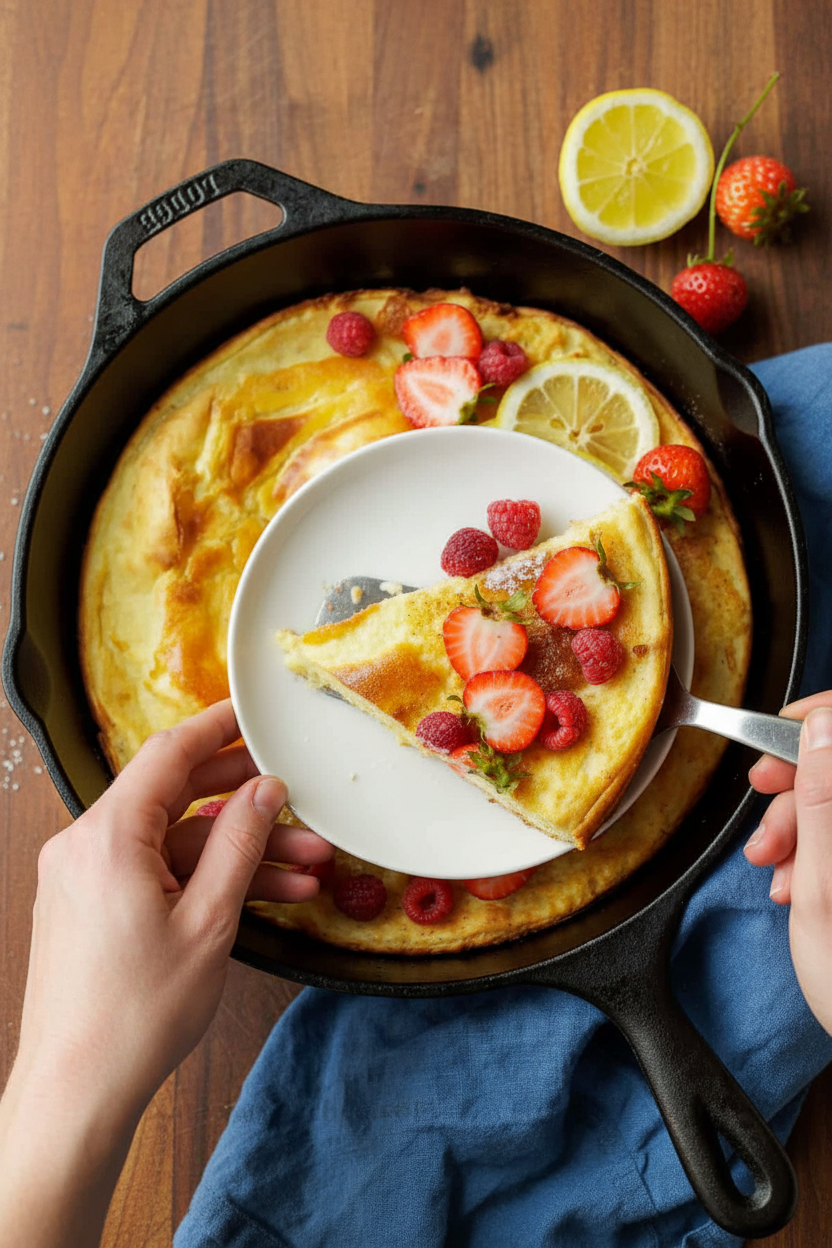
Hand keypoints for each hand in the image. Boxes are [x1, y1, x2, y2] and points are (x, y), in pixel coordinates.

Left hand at [0, 699, 331, 1247]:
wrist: (78, 1090)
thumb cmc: (135, 1016)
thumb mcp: (209, 921)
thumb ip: (240, 844)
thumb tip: (264, 789)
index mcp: (108, 837)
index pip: (169, 755)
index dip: (217, 728)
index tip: (253, 714)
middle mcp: (86, 845)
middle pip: (176, 798)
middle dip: (246, 804)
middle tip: (298, 799)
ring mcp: (85, 876)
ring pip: (174, 842)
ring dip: (238, 851)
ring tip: (305, 866)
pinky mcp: (90, 904)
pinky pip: (156, 871)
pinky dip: (205, 878)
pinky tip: (264, 893)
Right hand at [745, 692, 831, 1034]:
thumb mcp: (824, 886)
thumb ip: (822, 799)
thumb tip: (823, 727)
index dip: (816, 720)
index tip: (776, 737)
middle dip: (794, 782)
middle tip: (763, 806)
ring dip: (796, 825)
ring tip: (772, 867)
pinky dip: (812, 850)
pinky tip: (794, 882)